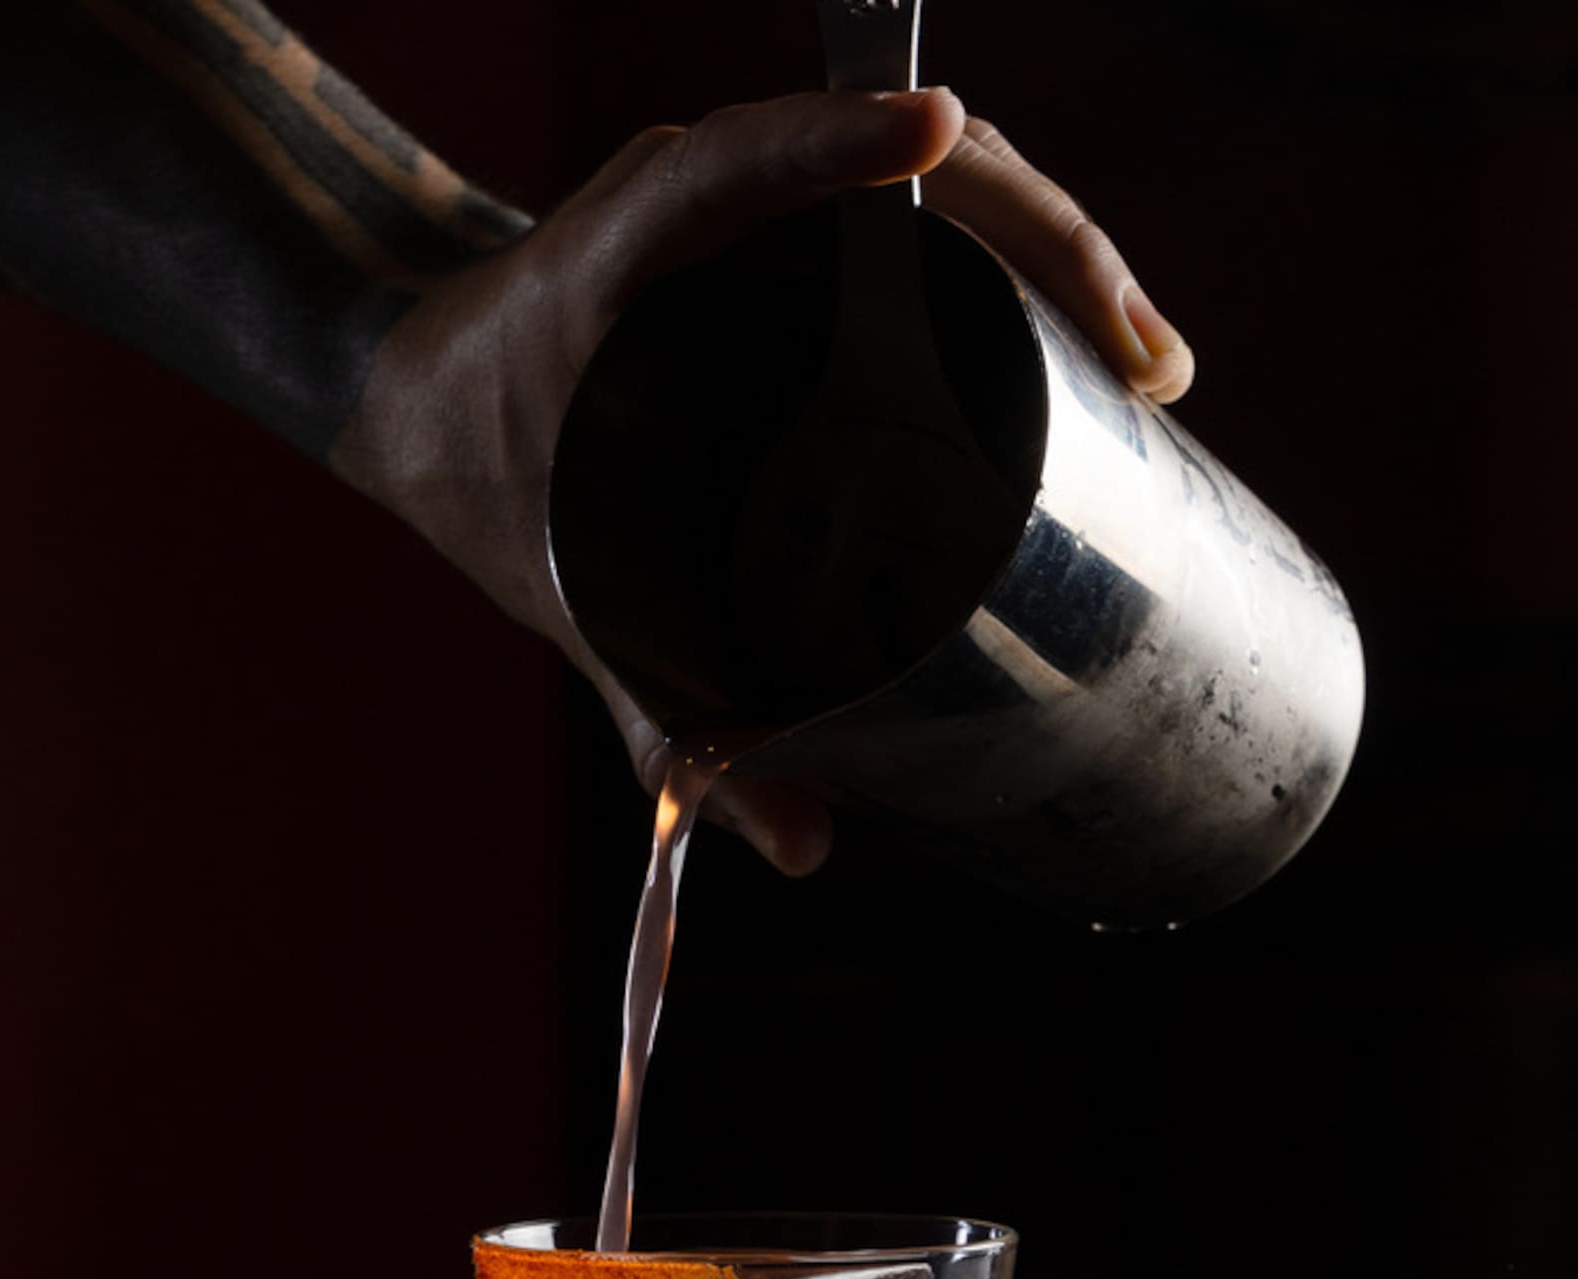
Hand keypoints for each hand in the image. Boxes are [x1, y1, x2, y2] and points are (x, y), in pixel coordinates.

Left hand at [333, 88, 1191, 874]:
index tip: (942, 131)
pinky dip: (1014, 267)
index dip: (834, 135)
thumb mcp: (572, 600)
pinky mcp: (793, 241)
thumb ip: (669, 720)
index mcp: (628, 253)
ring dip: (1057, 252)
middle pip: (898, 171)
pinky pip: (922, 227)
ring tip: (1151, 368)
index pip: (735, 160)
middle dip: (1045, 241)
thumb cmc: (482, 474)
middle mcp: (703, 205)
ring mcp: (759, 212)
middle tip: (1154, 368)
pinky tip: (1084, 346)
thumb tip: (803, 849)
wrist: (423, 390)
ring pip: (936, 192)